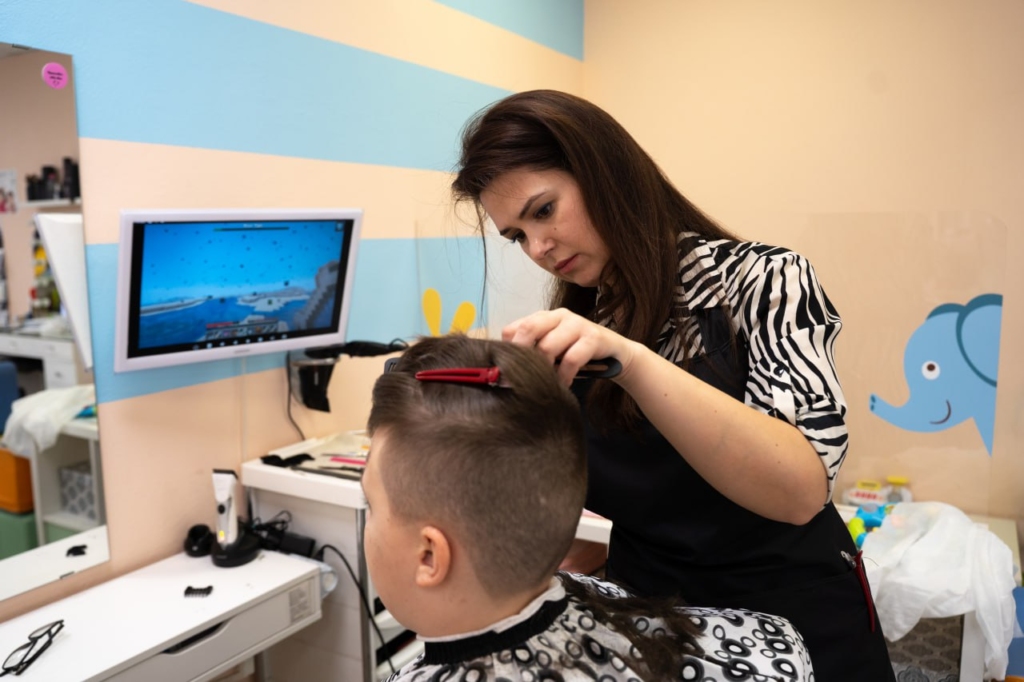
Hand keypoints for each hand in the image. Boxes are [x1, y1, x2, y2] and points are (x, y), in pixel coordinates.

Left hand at [501, 308, 637, 384]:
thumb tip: (503, 375)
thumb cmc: (578, 354)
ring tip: (545, 384)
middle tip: (520, 378)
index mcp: (544, 317)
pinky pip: (571, 358)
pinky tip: (563, 384)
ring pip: (548, 346)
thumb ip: (533, 353)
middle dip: (521, 355)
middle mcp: (558, 315)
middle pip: (528, 329)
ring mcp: (576, 324)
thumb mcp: (553, 351)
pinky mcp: (593, 337)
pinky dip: (564, 375)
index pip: (514, 328)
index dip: (507, 350)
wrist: (617, 354)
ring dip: (544, 370)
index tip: (505, 371)